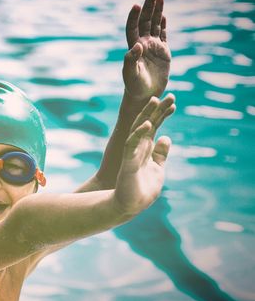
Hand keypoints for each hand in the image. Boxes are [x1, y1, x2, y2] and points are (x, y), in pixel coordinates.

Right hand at [112, 96, 172, 214]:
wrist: (130, 205)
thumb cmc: (142, 189)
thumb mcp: (157, 168)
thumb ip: (161, 153)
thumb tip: (167, 137)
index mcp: (146, 148)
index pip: (155, 126)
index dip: (163, 114)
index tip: (173, 103)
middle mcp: (138, 147)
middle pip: (148, 123)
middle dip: (158, 109)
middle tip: (169, 95)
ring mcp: (132, 152)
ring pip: (138, 129)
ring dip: (147, 115)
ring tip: (155, 101)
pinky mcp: (128, 161)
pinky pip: (132, 144)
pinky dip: (139, 134)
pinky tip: (148, 124)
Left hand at [122, 0, 169, 100]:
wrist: (145, 94)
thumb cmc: (134, 85)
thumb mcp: (130, 73)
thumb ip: (130, 59)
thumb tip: (137, 45)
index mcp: (133, 47)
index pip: (133, 28)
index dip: (134, 17)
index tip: (136, 5)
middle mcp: (142, 44)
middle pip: (145, 21)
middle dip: (148, 7)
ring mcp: (153, 46)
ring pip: (154, 25)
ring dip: (157, 12)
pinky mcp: (163, 52)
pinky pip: (163, 35)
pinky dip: (162, 25)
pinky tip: (163, 15)